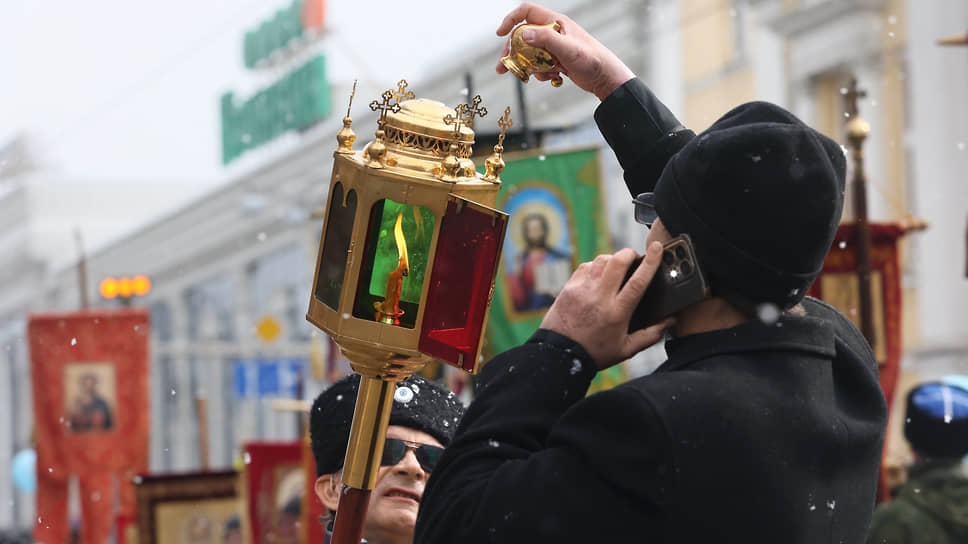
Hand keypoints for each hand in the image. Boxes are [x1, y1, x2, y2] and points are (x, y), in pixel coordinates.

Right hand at [496, 2, 634, 99]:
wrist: (605, 78)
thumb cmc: (592, 60)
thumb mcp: (568, 49)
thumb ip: (545, 40)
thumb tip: (523, 34)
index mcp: (555, 22)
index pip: (527, 12)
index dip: (511, 20)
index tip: (500, 34)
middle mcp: (553, 32)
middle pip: (523, 36)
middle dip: (512, 51)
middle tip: (504, 66)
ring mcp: (555, 47)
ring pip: (530, 53)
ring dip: (525, 65)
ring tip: (524, 77)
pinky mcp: (556, 60)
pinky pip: (539, 64)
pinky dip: (540, 72)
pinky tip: (550, 78)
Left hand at [540, 243, 674, 369]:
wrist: (559, 355)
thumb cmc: (594, 353)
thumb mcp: (626, 349)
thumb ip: (651, 335)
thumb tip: (670, 321)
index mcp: (617, 313)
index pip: (637, 282)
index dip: (650, 262)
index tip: (657, 247)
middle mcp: (600, 298)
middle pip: (618, 262)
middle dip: (630, 253)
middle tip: (635, 256)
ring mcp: (582, 290)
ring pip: (601, 260)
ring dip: (613, 258)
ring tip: (619, 265)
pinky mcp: (569, 288)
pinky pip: (586, 266)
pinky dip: (596, 265)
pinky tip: (600, 273)